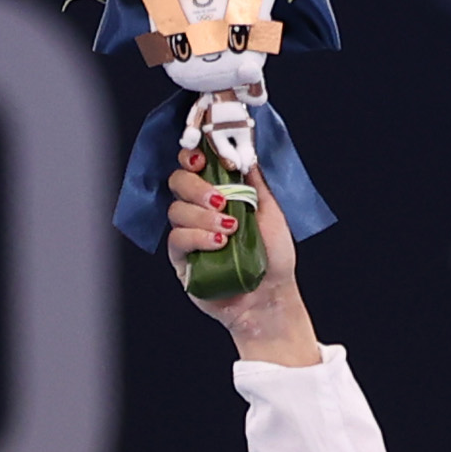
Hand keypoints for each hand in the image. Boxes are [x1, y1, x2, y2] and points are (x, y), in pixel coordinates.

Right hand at [168, 159, 322, 364]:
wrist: (271, 298)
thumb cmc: (274, 259)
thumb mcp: (272, 212)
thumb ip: (256, 182)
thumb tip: (246, 152)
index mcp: (218, 195)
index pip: (193, 166)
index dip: (192, 158)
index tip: (201, 159)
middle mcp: (199, 211)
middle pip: (178, 182)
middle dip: (197, 187)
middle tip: (220, 201)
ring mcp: (188, 234)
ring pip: (176, 210)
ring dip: (202, 216)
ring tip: (229, 230)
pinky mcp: (181, 259)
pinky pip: (177, 239)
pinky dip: (197, 238)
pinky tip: (218, 244)